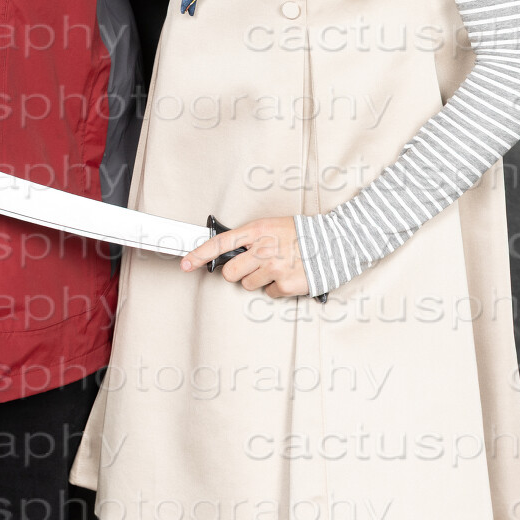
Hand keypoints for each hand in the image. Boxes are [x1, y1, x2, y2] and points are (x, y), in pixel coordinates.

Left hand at [180, 217, 309, 297]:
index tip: (184, 263)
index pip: (220, 243)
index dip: (199, 255)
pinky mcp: (285, 284)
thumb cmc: (303, 234)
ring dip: (260, 280)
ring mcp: (273, 268)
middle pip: (230, 273)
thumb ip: (251, 238)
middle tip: (253, 267)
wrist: (335, 242)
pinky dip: (277, 288)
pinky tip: (289, 275)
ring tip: (278, 267)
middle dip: (237, 273)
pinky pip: (269, 293)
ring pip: (248, 285)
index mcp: (257, 230)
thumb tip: (229, 253)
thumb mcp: (272, 225)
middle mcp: (263, 248)